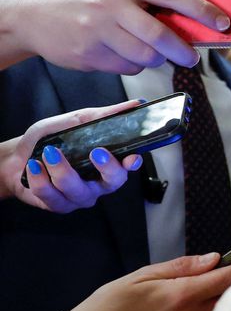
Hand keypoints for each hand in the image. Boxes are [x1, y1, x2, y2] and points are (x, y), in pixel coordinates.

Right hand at [0, 0, 229, 73]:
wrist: (32, 14)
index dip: (202, 9)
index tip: (222, 23)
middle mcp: (111, 4)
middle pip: (160, 34)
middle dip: (184, 49)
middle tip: (194, 56)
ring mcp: (99, 30)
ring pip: (145, 55)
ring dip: (159, 58)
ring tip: (157, 52)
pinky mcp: (90, 54)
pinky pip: (127, 66)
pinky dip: (135, 64)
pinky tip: (125, 53)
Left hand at [0, 101, 144, 211]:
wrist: (16, 157)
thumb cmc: (49, 140)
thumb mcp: (75, 121)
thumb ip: (104, 116)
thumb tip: (134, 104)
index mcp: (108, 162)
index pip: (128, 165)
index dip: (133, 163)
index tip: (131, 157)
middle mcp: (98, 183)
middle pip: (113, 182)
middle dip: (106, 168)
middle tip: (96, 152)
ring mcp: (79, 197)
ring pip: (78, 190)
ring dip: (61, 170)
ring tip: (48, 152)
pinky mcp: (58, 206)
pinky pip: (52, 197)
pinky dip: (40, 178)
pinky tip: (34, 167)